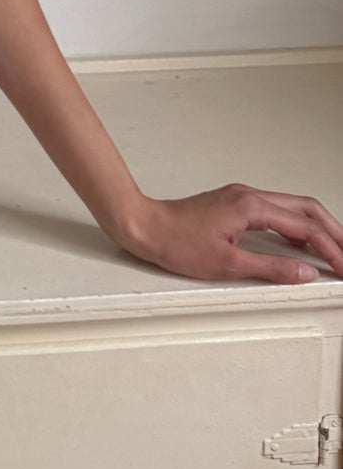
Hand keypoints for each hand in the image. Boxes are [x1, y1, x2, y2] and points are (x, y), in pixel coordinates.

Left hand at [122, 183, 341, 285]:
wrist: (144, 225)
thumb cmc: (175, 242)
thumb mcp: (227, 264)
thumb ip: (271, 268)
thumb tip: (305, 272)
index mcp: (252, 207)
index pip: (305, 228)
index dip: (331, 249)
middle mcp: (250, 195)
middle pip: (307, 209)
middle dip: (333, 232)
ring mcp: (242, 196)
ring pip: (293, 206)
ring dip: (316, 227)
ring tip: (333, 250)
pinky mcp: (234, 202)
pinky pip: (277, 209)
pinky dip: (296, 224)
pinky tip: (299, 242)